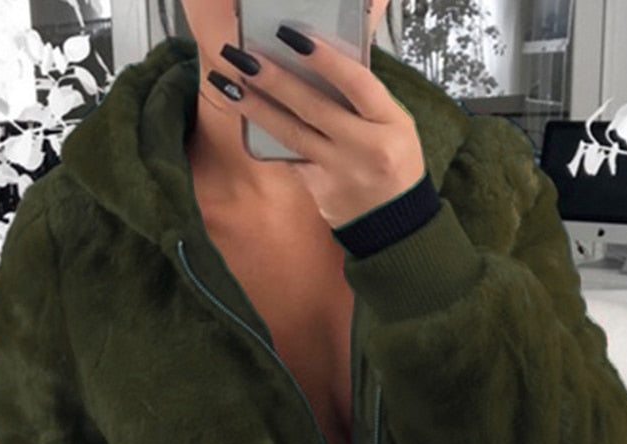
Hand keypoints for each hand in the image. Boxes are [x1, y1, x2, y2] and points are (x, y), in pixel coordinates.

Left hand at [214, 30, 426, 227]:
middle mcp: (365, 148)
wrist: (395, 221)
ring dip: (257, 109)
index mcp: (390, 124)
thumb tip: (318, 65)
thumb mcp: (396, 125)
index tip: (295, 39)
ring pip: (292, 135)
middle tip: (245, 58)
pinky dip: (267, 138)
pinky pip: (290, 158)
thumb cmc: (394, 164)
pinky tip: (246, 118)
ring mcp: (339, 172)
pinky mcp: (319, 190)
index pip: (356, 84)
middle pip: (315, 108)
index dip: (325, 60)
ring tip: (230, 87)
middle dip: (276, 80)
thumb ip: (363, 98)